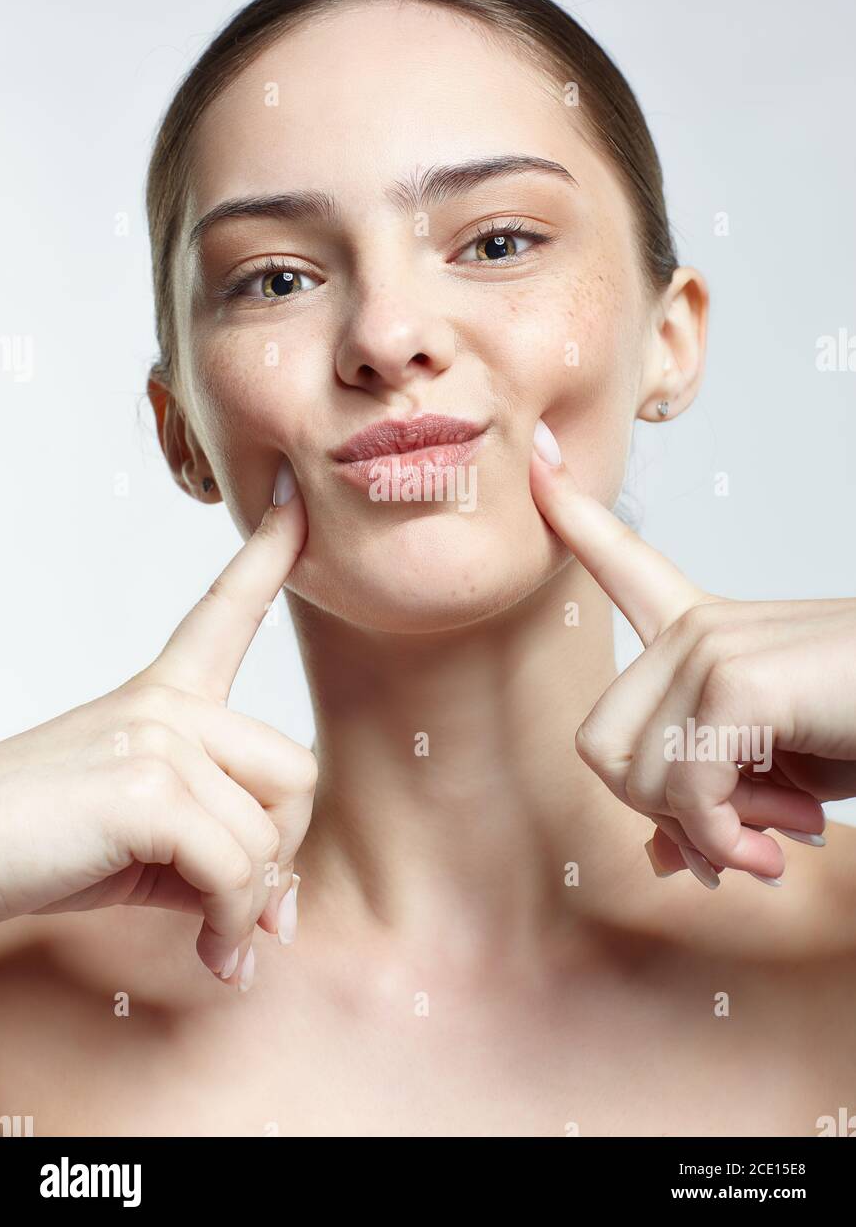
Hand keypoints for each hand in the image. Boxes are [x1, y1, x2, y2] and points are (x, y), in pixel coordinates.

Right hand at [0, 472, 311, 986]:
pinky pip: (237, 868)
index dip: (268, 552)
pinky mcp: (145, 786)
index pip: (225, 611)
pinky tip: (209, 953)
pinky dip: (229, 924)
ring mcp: (156, 736)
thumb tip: (282, 911)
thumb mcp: (143, 843)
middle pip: (296, 771)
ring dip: (248, 905)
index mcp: (162, 697)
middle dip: (280, 851)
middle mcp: (166, 704)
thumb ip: (217, 854)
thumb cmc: (41, 848)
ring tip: (212, 938)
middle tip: (241, 908)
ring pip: (270, 833)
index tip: (293, 498)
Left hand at [529, 421, 855, 886]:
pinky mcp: (736, 680)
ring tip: (785, 827)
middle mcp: (696, 629)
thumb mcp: (776, 776)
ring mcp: (710, 646)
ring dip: (713, 834)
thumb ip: (709, 802)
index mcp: (703, 631)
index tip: (539, 463)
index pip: (622, 563)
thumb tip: (661, 860)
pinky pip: (688, 793)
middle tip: (744, 830)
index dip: (574, 514)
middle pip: (601, 746)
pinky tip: (785, 842)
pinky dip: (730, 840)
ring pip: (641, 782)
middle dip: (664, 814)